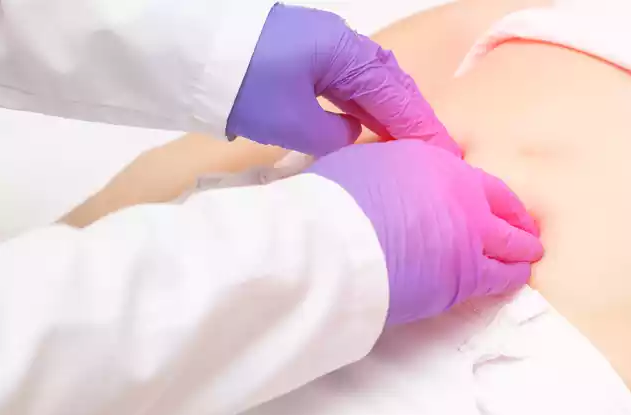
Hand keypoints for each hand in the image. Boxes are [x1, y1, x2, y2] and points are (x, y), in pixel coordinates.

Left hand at [226, 3, 459, 156]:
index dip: (422, 129)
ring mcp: (321, 44)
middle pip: (390, 83)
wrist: (185, 50)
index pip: (397, 97)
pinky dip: (365, 103)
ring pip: (369, 81)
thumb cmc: (243, 85)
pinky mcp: (302, 52)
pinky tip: (368, 123)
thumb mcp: (293, 123)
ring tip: (407, 144)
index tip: (446, 156)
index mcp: (346, 54)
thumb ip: (334, 135)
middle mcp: (341, 43)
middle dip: (413, 117)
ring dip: (389, 111)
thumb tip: (351, 133)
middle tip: (435, 151)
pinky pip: (347, 80)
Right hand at [307, 140, 542, 325]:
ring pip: (509, 244)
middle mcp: (462, 194)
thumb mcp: (364, 166)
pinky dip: (510, 277)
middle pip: (502, 208)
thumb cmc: (335, 204)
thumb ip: (392, 175)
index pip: (475, 180)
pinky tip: (516, 280)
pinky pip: (498, 277)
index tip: (497, 204)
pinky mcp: (467, 276)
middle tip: (528, 230)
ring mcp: (470, 235)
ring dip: (521, 250)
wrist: (339, 244)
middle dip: (518, 220)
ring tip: (529, 257)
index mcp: (435, 162)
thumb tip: (391, 188)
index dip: (491, 195)